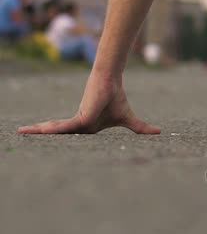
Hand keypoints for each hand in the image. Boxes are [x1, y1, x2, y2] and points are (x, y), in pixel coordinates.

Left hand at [18, 72, 160, 134]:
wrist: (112, 81)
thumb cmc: (116, 97)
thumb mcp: (128, 118)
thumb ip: (140, 128)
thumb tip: (160, 132)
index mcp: (87, 126)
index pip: (72, 138)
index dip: (61, 143)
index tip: (51, 151)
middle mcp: (79, 124)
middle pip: (58, 134)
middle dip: (41, 135)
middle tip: (23, 136)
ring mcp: (78, 121)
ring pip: (55, 131)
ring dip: (38, 131)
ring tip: (20, 132)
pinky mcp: (79, 119)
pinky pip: (62, 128)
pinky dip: (49, 130)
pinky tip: (35, 130)